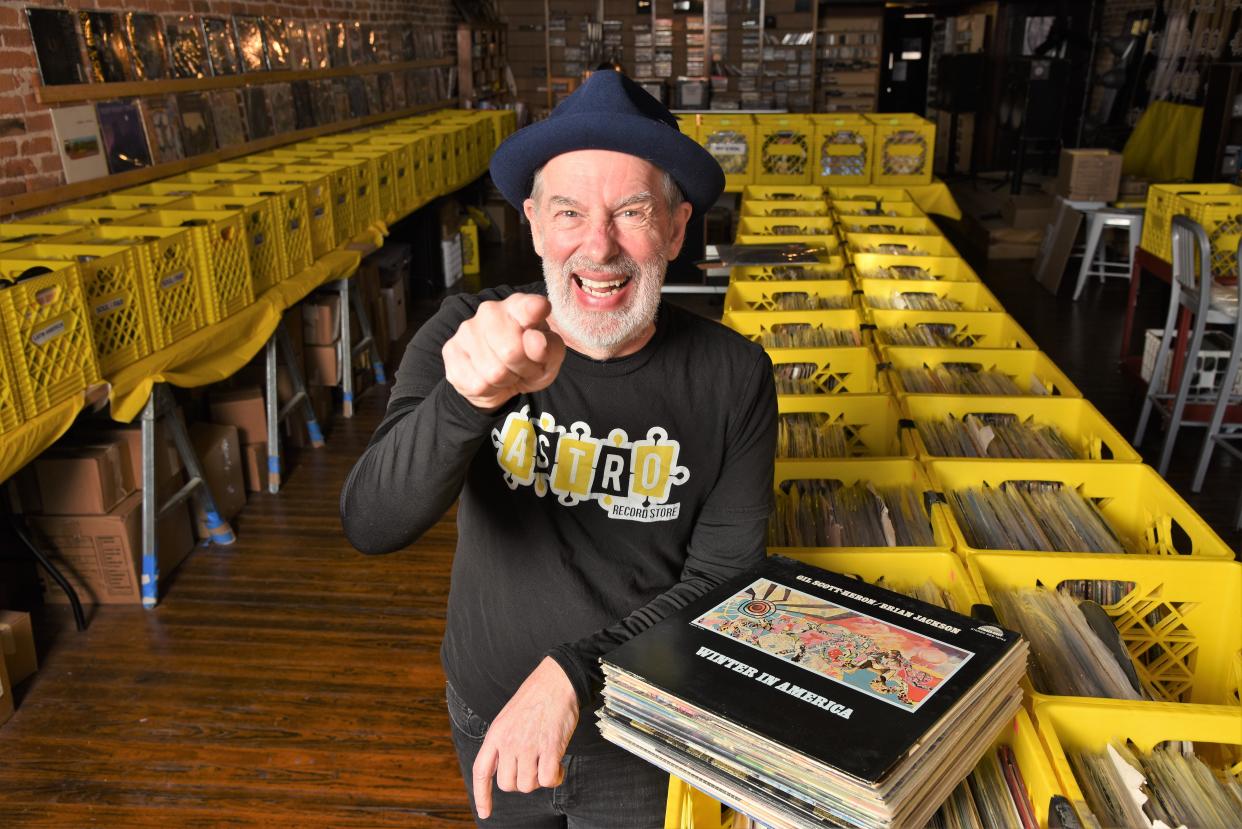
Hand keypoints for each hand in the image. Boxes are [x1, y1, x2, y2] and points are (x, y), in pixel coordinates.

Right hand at [442, 293, 565, 411]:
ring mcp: (467, 331)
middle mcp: (490, 311)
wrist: (500, 380)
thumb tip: (535, 340)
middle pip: (512, 351)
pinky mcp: (451, 352)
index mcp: (519, 306)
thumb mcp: (550, 357)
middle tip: (523, 366)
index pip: (527, 306)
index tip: (540, 309)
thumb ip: (549, 348)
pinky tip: (490, 379)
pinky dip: (490, 390)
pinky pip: (478, 384)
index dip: (534, 309)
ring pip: (494, 373)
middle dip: (523, 368)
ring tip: (508, 372)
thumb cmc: (529, 360)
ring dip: (506, 380)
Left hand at [472, 657, 578, 819]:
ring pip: (528, 785)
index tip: (484, 812)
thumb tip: (508, 768)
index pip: (481, 771)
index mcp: (496, 734)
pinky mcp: (549, 747)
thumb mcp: (508, 717)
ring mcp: (528, 745)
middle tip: (533, 766)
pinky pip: (547, 779)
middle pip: (508, 784)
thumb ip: (504, 742)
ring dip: (539, 779)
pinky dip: (554, 778)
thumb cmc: (536, 698)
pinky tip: (558, 765)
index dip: (481, 795)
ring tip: (547, 760)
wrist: (556, 681)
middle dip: (521, 781)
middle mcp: (508, 742)